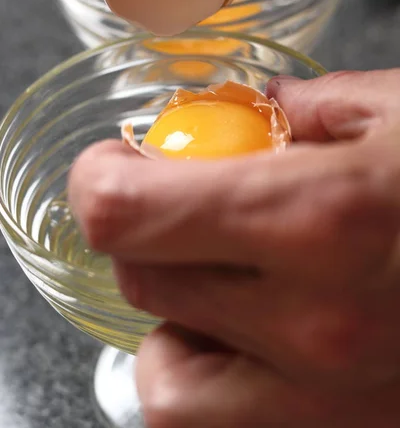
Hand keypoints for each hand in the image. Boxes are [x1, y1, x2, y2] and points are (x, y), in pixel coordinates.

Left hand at [69, 69, 399, 427]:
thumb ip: (320, 105)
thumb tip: (270, 108)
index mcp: (320, 214)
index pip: (128, 212)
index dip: (99, 180)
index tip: (114, 164)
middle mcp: (314, 321)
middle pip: (142, 281)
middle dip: (143, 234)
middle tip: (181, 206)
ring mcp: (327, 395)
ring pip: (165, 374)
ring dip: (171, 316)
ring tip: (221, 278)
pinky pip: (219, 422)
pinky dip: (208, 374)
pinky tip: (250, 334)